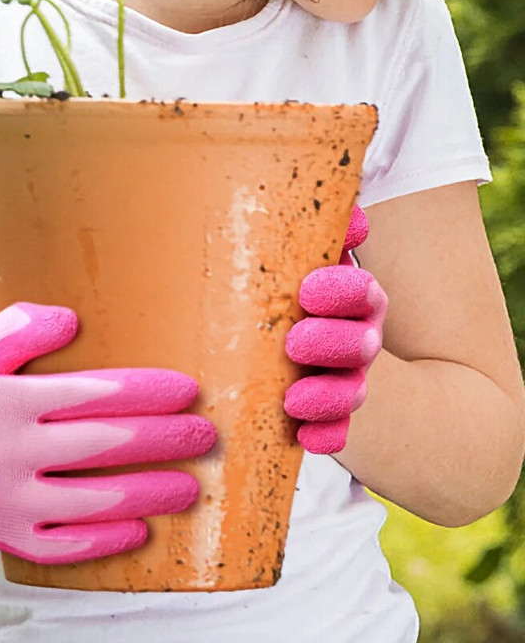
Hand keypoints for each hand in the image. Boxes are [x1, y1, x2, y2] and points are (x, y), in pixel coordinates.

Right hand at [0, 302, 215, 563]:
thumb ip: (26, 325)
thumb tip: (73, 321)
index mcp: (11, 398)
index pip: (93, 393)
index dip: (147, 391)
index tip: (188, 390)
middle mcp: (11, 449)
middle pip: (103, 445)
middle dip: (163, 439)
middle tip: (204, 436)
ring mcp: (7, 498)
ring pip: (91, 500)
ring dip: (148, 492)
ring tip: (191, 487)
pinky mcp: (4, 534)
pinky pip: (61, 545)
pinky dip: (104, 541)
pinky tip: (141, 529)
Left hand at [284, 207, 386, 453]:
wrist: (345, 369)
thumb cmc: (310, 304)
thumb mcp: (318, 271)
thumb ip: (326, 242)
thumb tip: (350, 216)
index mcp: (356, 301)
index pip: (361, 293)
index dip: (341, 291)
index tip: (308, 290)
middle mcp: (359, 342)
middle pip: (359, 343)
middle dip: (331, 343)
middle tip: (295, 342)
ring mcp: (350, 383)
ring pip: (350, 391)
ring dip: (327, 394)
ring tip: (294, 398)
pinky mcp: (336, 421)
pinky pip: (337, 433)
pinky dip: (326, 436)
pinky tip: (306, 437)